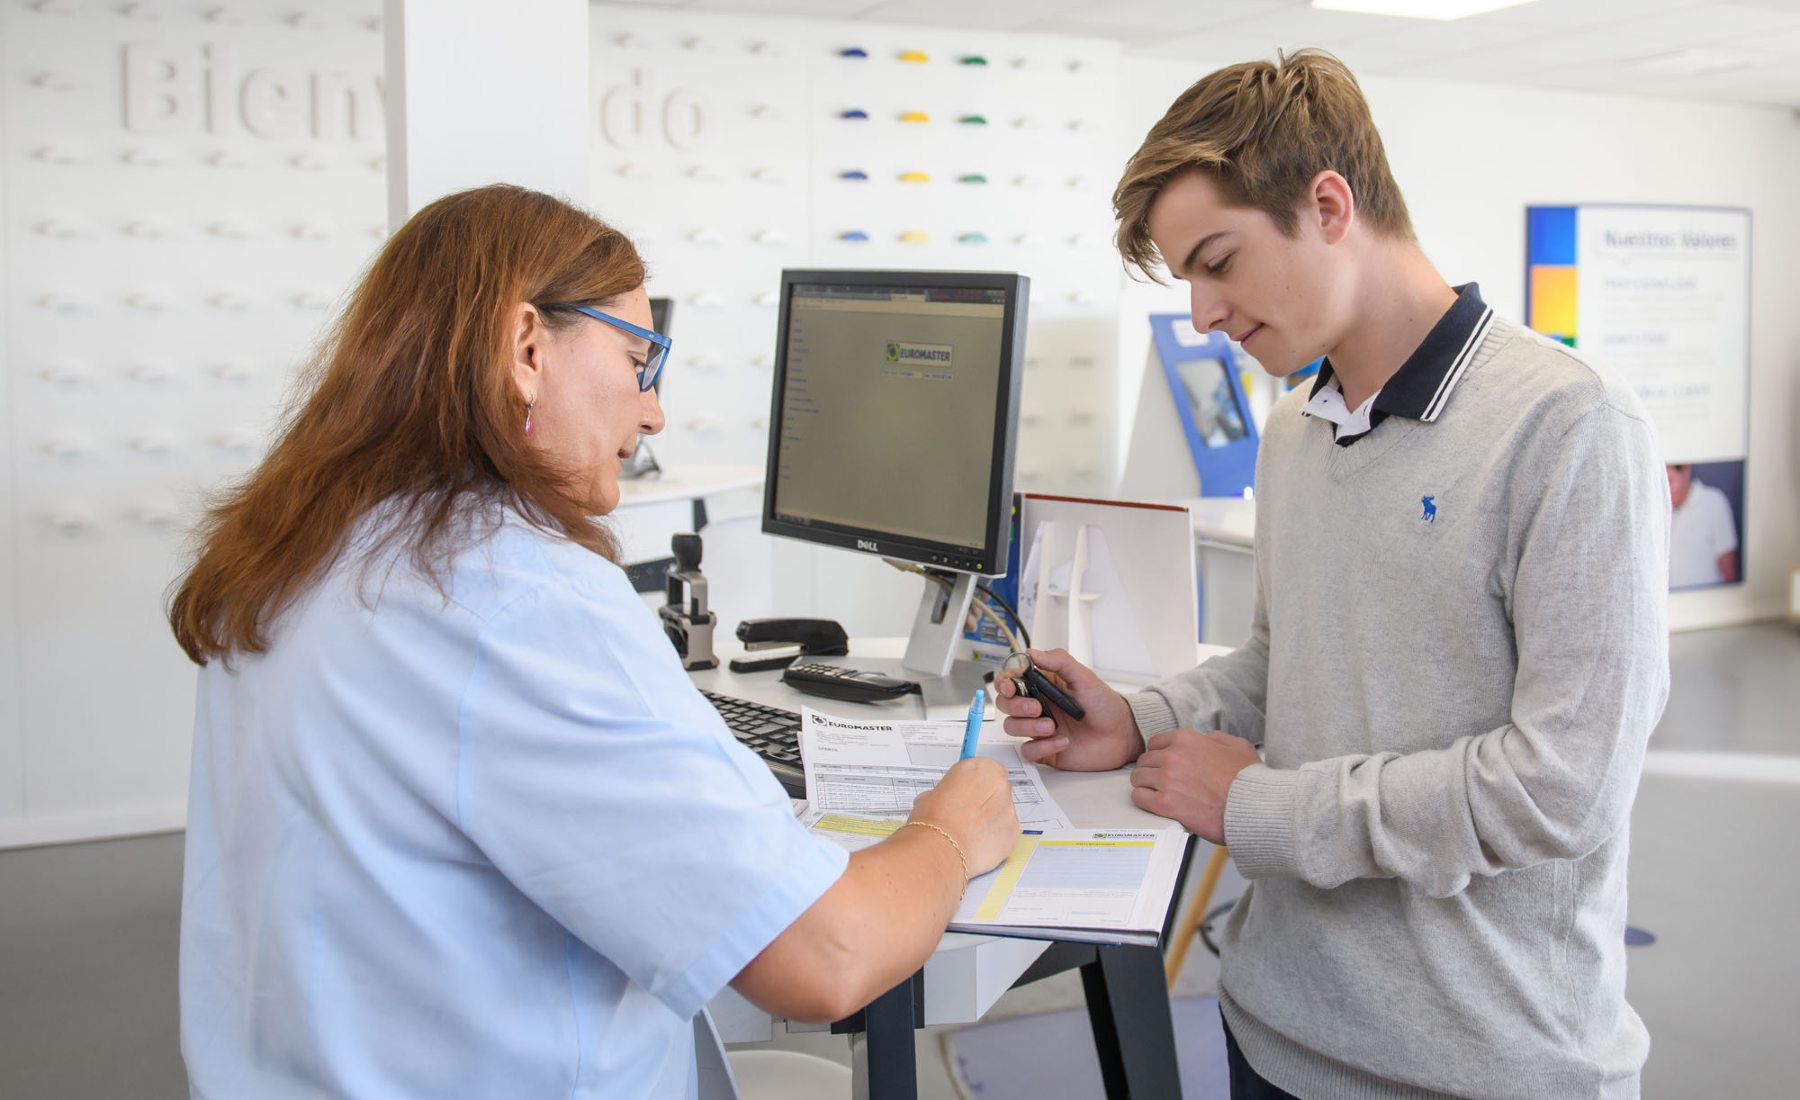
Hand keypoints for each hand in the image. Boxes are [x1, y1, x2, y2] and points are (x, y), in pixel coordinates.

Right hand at [909, 757, 1019, 874]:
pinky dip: (993, 838)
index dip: (973, 782)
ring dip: (989, 820)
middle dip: (984, 800)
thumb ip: (948, 792)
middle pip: (996, 790)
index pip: (984, 769)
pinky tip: (975, 845)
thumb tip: (945, 801)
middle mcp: (1000, 786)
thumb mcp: (930, 795)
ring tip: (967, 833)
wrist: (940, 849)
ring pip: (1002, 813)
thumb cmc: (932, 818)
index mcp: (980, 768)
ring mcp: (1009, 811)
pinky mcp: (1013, 835)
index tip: (965, 791)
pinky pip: (1004, 833)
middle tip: (964, 814)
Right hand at [994, 647, 1141, 770]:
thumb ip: (1059, 661)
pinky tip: (1062, 742)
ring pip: (1012, 727)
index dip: (1004, 682)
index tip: (1010, 685)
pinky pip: (1028, 751)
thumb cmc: (1105, 704)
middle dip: (1016, 706)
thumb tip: (1031, 652)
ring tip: (1053, 726)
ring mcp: (1039, 728)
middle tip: (1037, 708)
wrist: (1122, 734)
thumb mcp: (1084, 677)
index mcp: (1043, 685)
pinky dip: (1042, 747)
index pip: (1011, 680)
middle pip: (1006, 704)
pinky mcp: (1045, 749)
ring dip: (1028, 727)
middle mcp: (1037, 706)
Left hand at [1129, 729, 1260, 843]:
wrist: (1252, 807)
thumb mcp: (1237, 746)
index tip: (1162, 764)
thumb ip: (1216, 739)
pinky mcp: (1165, 803)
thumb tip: (1206, 740)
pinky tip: (1154, 804)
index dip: (1159, 755)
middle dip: (1151, 770)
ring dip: (1146, 785)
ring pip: (1138, 778)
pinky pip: (1139, 797)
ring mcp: (1167, 779)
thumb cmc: (1248, 780)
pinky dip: (1144, 800)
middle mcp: (1173, 756)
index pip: (1156, 742)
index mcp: (1187, 740)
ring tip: (1157, 793)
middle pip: (1145, 760)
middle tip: (1160, 781)